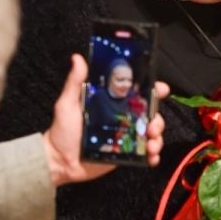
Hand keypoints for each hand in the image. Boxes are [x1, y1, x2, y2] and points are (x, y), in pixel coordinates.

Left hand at [43, 55, 166, 183]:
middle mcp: (122, 118)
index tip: (160, 89)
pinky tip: (151, 156)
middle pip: (150, 114)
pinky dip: (153, 155)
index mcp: (112, 103)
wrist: (60, 160)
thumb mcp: (67, 103)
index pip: (137, 93)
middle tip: (152, 125)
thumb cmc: (62, 131)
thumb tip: (78, 59)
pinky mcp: (126, 153)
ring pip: (151, 133)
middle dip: (158, 118)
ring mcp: (126, 137)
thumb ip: (75, 82)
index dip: (152, 90)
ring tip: (151, 143)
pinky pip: (145, 153)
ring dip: (157, 137)